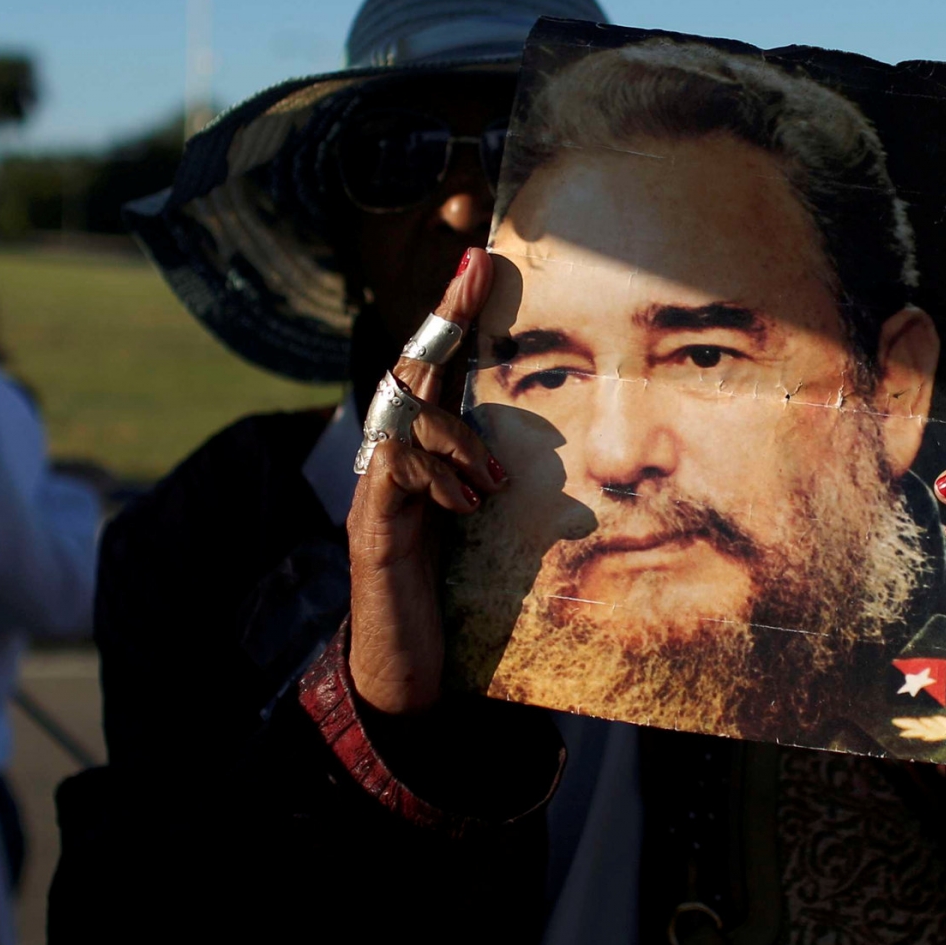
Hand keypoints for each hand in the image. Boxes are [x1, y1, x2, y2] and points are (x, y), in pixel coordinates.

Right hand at [346, 248, 505, 713]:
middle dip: (443, 322)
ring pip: (398, 425)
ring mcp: (376, 503)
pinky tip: (459, 491)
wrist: (408, 684)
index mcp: (426, 460)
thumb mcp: (495, 539)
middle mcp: (393, 469)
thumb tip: (573, 474)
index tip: (479, 260)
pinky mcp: (372, 543)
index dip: (454, 315)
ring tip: (491, 465)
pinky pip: (388, 489)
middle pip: (411, 377)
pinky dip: (423, 477)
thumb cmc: (455, 608)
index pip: (440, 373)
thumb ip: (518, 499)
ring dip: (450, 427)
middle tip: (474, 272)